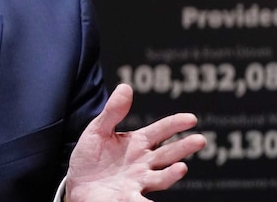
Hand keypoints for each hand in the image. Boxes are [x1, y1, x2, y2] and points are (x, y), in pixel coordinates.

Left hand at [65, 83, 206, 201]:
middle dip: (184, 147)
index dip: (175, 124)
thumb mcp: (98, 130)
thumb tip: (125, 87)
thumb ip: (113, 111)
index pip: (160, 131)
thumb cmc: (90, 156)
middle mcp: (143, 163)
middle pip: (167, 154)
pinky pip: (140, 201)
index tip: (191, 118)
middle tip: (200, 140)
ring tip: (181, 167)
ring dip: (172, 174)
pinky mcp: (128, 198)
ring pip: (160, 178)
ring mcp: (138, 181)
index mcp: (138, 143)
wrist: (77, 183)